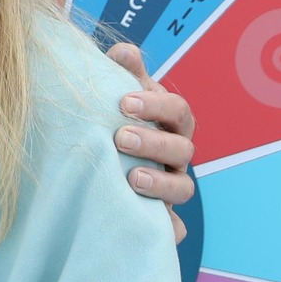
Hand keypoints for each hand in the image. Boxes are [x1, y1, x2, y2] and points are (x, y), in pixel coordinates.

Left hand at [106, 43, 195, 242]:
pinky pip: (174, 230)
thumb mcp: (118, 97)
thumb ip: (123, 74)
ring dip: (161, 183)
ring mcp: (171, 189)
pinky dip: (169, 230)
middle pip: (182, 149)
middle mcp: (175, 157)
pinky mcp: (161, 220)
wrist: (97, 167)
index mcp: (169, 125)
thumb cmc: (113, 124)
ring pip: (183, 188)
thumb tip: (122, 51)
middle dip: (154, 142)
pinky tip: (155, 228)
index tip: (124, 101)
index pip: (178, 111)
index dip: (156, 105)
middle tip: (120, 137)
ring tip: (130, 177)